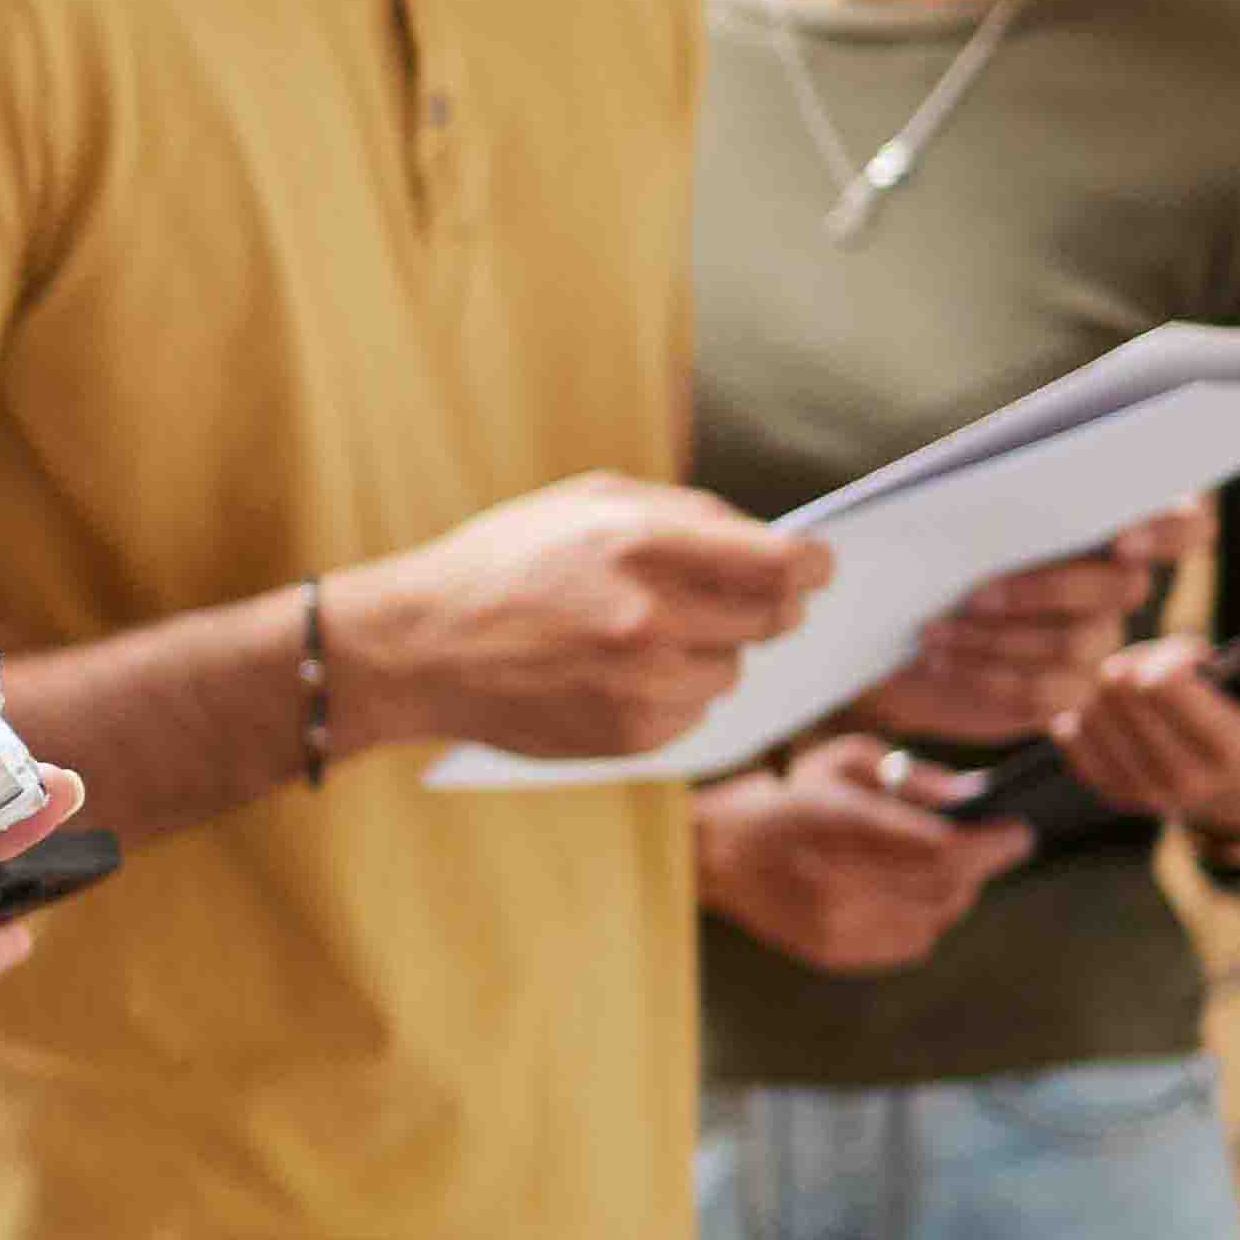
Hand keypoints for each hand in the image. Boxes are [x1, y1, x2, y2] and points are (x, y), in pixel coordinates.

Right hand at [327, 477, 825, 766]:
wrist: (422, 649)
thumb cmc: (506, 564)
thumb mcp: (589, 503)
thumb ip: (686, 513)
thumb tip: (768, 541)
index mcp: (642, 544)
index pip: (779, 562)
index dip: (813, 564)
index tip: (818, 565)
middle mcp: (651, 618)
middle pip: (772, 619)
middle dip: (768, 603)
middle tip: (744, 595)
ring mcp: (644, 684)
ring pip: (735, 669)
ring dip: (712, 650)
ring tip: (645, 635)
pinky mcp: (634, 735)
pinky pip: (697, 712)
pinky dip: (676, 692)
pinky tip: (619, 673)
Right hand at [692, 733, 1022, 974]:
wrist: (717, 853)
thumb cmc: (785, 799)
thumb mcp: (845, 761)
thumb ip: (913, 778)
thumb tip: (972, 800)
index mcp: (841, 825)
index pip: (942, 849)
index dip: (991, 845)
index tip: (1018, 832)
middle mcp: (839, 882)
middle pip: (945, 888)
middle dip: (982, 867)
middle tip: (997, 846)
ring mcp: (836, 924)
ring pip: (934, 920)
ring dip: (956, 894)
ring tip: (953, 869)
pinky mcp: (833, 952)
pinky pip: (910, 945)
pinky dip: (927, 921)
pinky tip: (914, 895)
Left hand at [855, 506, 1197, 745]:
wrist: (905, 612)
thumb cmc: (940, 542)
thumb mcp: (961, 508)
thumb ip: (996, 497)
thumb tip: (994, 501)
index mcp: (1112, 518)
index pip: (1187, 523)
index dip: (1170, 531)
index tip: (1122, 542)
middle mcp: (1120, 581)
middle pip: (1122, 587)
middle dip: (1045, 590)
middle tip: (978, 594)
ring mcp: (1101, 639)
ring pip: (1073, 644)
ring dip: (993, 638)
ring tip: (933, 631)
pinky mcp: (1069, 689)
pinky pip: (1041, 692)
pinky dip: (982, 674)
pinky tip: (939, 660)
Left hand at [1054, 633, 1239, 850]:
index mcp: (1232, 751)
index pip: (1162, 684)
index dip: (1172, 653)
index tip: (1193, 654)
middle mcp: (1183, 778)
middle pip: (1120, 691)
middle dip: (1141, 661)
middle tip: (1165, 664)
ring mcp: (1146, 792)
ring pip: (1091, 712)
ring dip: (1113, 686)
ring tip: (1147, 688)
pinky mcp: (1119, 796)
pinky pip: (1072, 741)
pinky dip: (1087, 714)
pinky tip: (1114, 707)